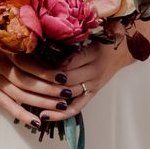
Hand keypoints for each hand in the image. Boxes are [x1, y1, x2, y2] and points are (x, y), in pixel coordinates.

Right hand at [0, 45, 79, 128]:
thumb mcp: (7, 34)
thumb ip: (25, 40)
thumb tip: (54, 47)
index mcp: (4, 49)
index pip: (28, 64)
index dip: (46, 71)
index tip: (64, 75)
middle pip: (25, 81)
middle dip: (48, 89)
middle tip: (67, 93)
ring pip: (19, 95)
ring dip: (40, 102)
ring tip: (59, 106)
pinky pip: (7, 105)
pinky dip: (22, 114)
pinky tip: (37, 122)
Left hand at [9, 42, 134, 122]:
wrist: (123, 50)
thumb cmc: (103, 38)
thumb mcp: (91, 33)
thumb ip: (73, 35)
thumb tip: (48, 33)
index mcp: (93, 53)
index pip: (69, 62)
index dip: (51, 64)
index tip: (32, 62)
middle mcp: (94, 71)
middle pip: (67, 80)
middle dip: (47, 80)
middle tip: (26, 79)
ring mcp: (93, 85)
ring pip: (70, 95)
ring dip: (50, 97)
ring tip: (29, 98)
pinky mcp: (92, 94)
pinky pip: (76, 108)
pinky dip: (61, 114)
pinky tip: (45, 116)